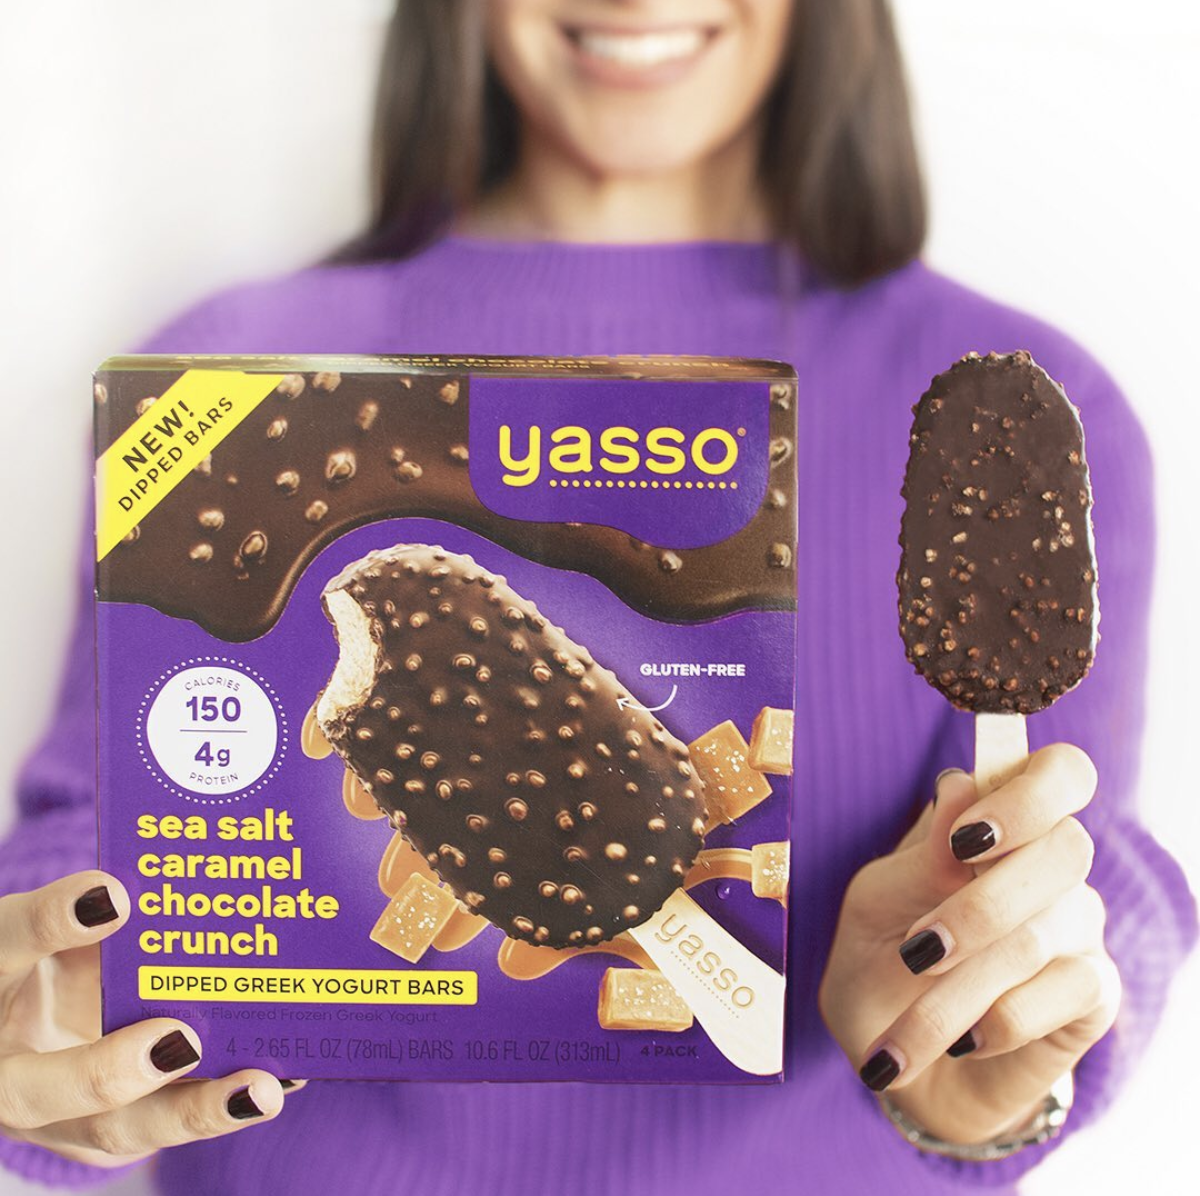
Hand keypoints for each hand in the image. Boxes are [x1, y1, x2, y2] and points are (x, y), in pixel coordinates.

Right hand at [0, 871, 294, 1167]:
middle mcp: (11, 1066)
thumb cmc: (52, 950)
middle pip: (43, 1089)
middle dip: (111, 1073)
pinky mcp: (106, 1130)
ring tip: (260, 1089)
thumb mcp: (58, 919)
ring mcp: (57, 1112)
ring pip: (115, 1129)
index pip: (9, 943)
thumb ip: (94, 908)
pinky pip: (164, 1121)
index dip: (53, 922)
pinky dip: (222, 1104)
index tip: (113, 893)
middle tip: (180, 1042)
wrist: (30, 1005)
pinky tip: (281, 1077)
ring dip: (192, 1112)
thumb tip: (150, 884)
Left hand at [819, 744, 1120, 1146]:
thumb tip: (959, 784)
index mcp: (998, 822)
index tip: (967, 838)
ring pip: (1044, 934)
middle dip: (982, 907)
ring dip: (962, 985)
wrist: (890, 1049)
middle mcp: (1048, 864)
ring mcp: (1078, 926)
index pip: (1061, 774)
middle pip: (1066, 848)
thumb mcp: (877, 900)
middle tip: (918, 951)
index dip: (1029, 796)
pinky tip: (964, 1040)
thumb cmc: (880, 954)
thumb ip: (920, 851)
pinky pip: (1065, 991)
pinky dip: (1001, 1019)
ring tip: (905, 1024)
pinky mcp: (1093, 992)